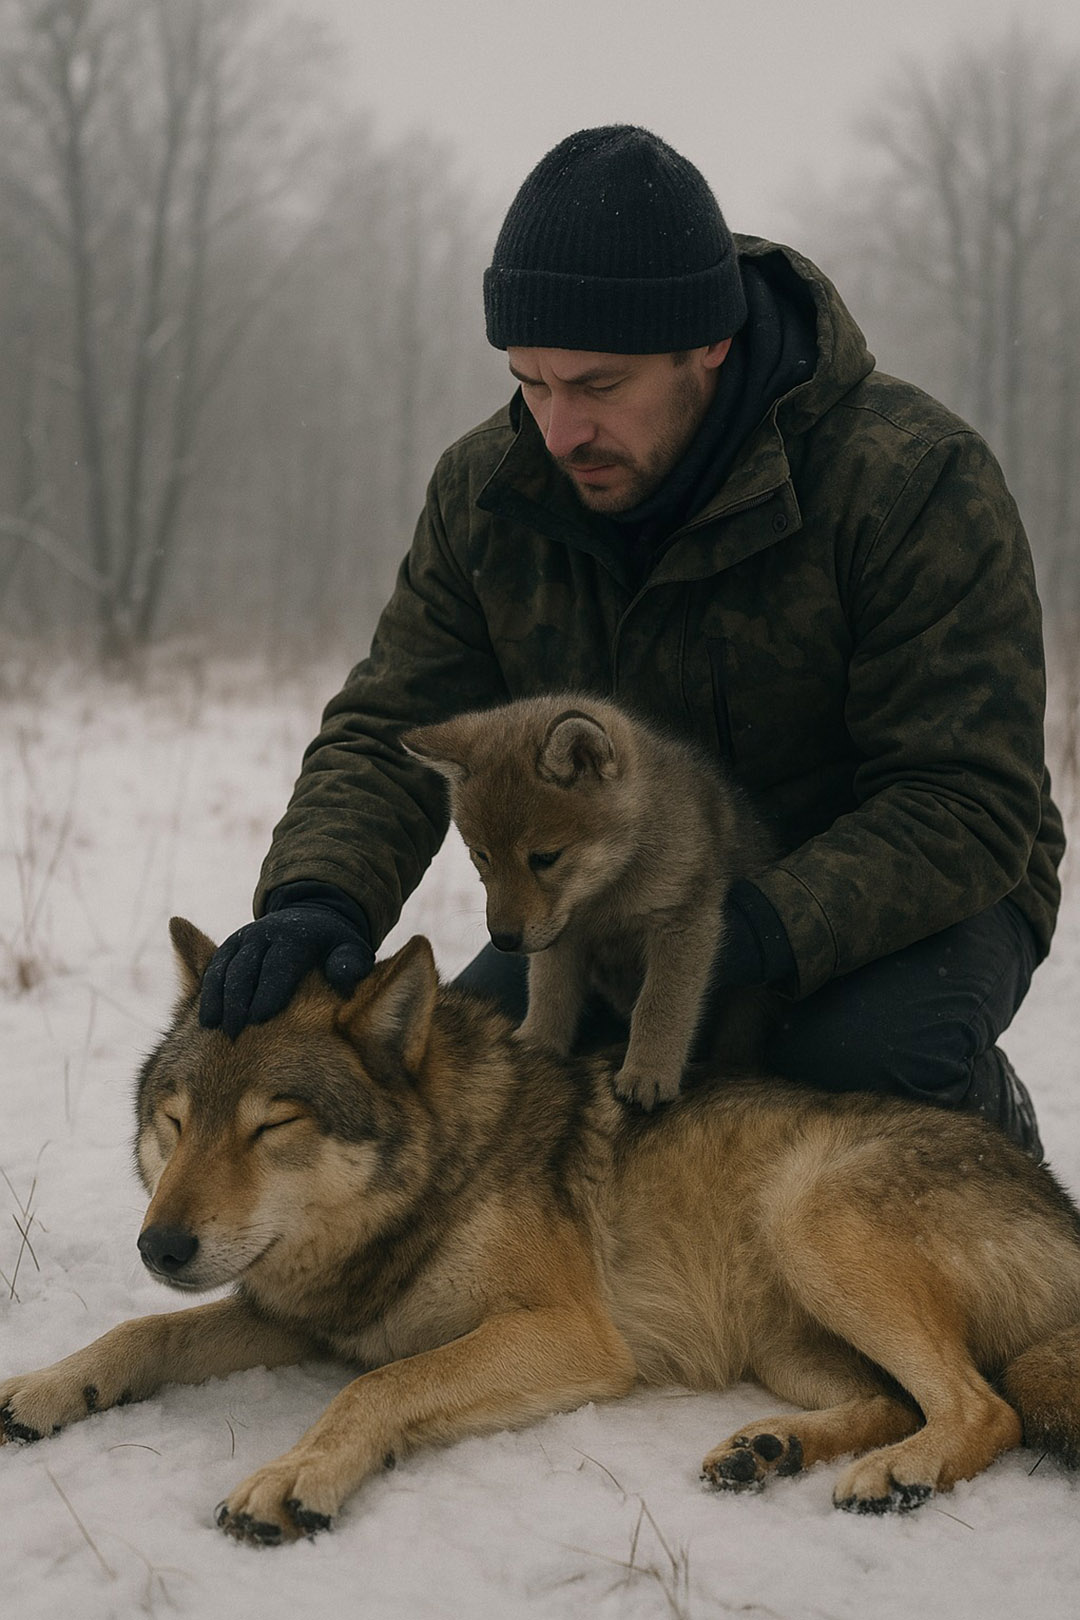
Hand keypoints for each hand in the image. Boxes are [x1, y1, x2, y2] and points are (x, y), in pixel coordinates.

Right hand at [199, 903, 373, 1038]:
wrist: (313, 919)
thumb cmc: (335, 947)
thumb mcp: (351, 951)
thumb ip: (350, 964)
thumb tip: (343, 976)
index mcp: (297, 936)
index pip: (279, 964)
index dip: (268, 990)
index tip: (259, 1018)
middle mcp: (266, 933)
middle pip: (245, 966)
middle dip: (237, 998)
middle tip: (232, 1033)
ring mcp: (244, 939)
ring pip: (223, 967)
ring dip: (215, 996)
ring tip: (211, 1027)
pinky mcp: (230, 947)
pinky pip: (213, 967)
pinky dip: (207, 991)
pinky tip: (205, 1018)